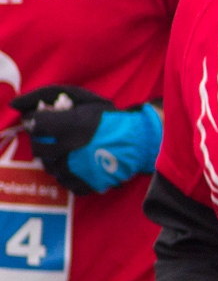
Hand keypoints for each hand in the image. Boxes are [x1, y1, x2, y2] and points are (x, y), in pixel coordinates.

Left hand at [9, 85, 159, 193]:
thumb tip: (13, 104)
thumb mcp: (84, 98)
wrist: (140, 142)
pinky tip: (78, 163)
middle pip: (38, 147)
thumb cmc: (110, 118)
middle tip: (58, 136)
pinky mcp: (82, 184)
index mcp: (69, 126)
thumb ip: (48, 96)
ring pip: (48, 166)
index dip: (39, 121)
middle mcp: (68, 150)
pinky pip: (63, 181)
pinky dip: (67, 172)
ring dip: (55, 157)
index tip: (47, 120)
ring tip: (70, 150)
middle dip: (44, 140)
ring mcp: (74, 170)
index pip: (34, 124)